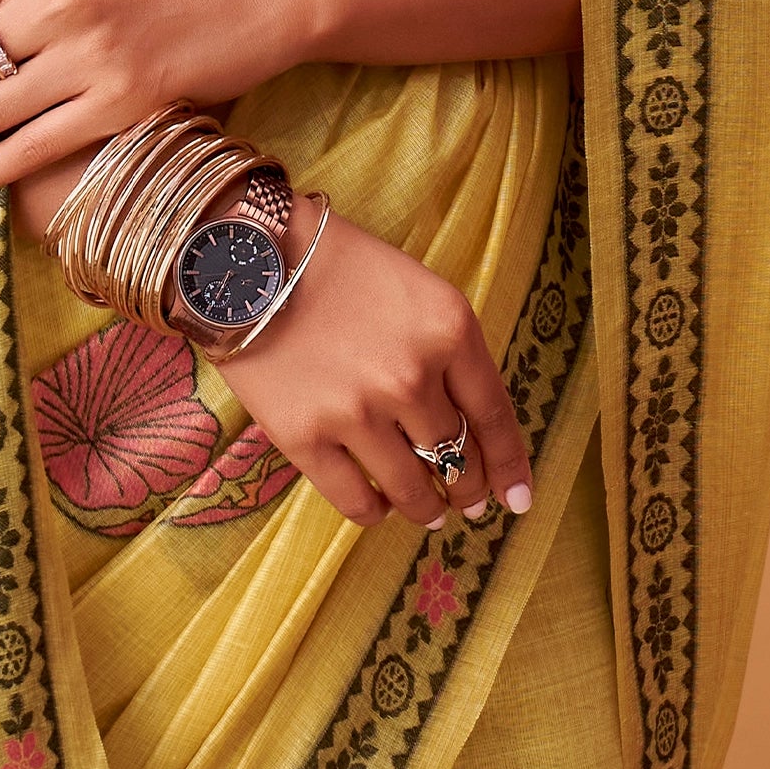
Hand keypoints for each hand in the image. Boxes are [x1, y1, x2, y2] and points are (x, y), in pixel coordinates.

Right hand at [218, 199, 533, 529]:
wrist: (250, 255)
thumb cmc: (338, 265)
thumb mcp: (415, 290)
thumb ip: (448, 351)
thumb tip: (471, 427)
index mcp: (448, 329)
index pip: (492, 415)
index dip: (509, 465)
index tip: (519, 499)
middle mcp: (411, 376)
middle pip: (455, 458)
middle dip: (468, 489)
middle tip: (468, 502)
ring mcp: (358, 412)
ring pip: (412, 489)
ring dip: (426, 509)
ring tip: (429, 512)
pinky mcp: (306, 438)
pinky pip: (357, 502)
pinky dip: (375, 512)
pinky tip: (380, 506)